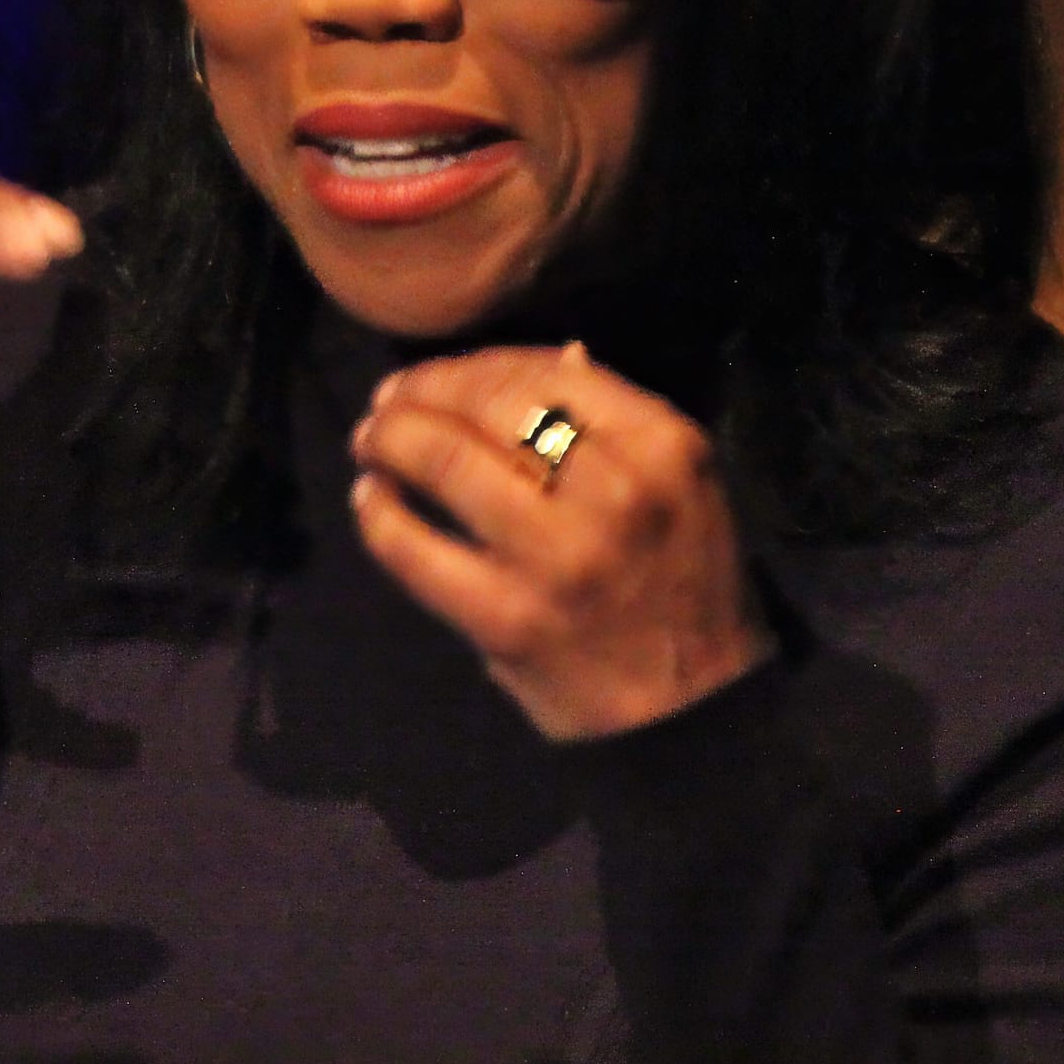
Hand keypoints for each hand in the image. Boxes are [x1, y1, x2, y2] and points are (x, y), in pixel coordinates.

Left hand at [348, 342, 769, 739]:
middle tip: (389, 399)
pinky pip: (413, 547)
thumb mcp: (681, 484)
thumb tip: (557, 354)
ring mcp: (556, 556)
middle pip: (488, 405)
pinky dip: (376, 512)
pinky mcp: (506, 617)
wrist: (694, 709)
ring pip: (444, 460)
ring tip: (371, 439)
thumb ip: (617, 422)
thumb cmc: (683, 582)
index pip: (548, 371)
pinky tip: (369, 498)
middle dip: (422, 389)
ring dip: (390, 438)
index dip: (476, 363)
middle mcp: (614, 491)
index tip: (443, 375)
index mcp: (662, 445)